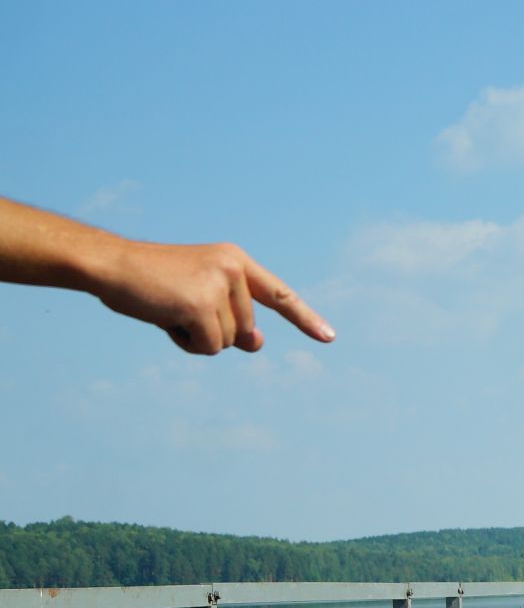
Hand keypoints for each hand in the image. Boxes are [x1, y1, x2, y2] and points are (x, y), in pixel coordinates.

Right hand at [96, 238, 333, 355]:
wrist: (110, 266)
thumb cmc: (151, 284)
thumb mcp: (198, 301)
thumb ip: (232, 320)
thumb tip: (257, 343)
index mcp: (235, 261)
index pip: (278, 295)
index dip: (304, 318)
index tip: (328, 337)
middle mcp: (233, 268)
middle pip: (245, 330)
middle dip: (212, 331)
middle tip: (177, 307)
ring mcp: (219, 284)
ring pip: (227, 342)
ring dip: (196, 337)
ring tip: (169, 309)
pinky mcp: (201, 302)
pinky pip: (209, 347)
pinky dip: (187, 343)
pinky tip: (165, 318)